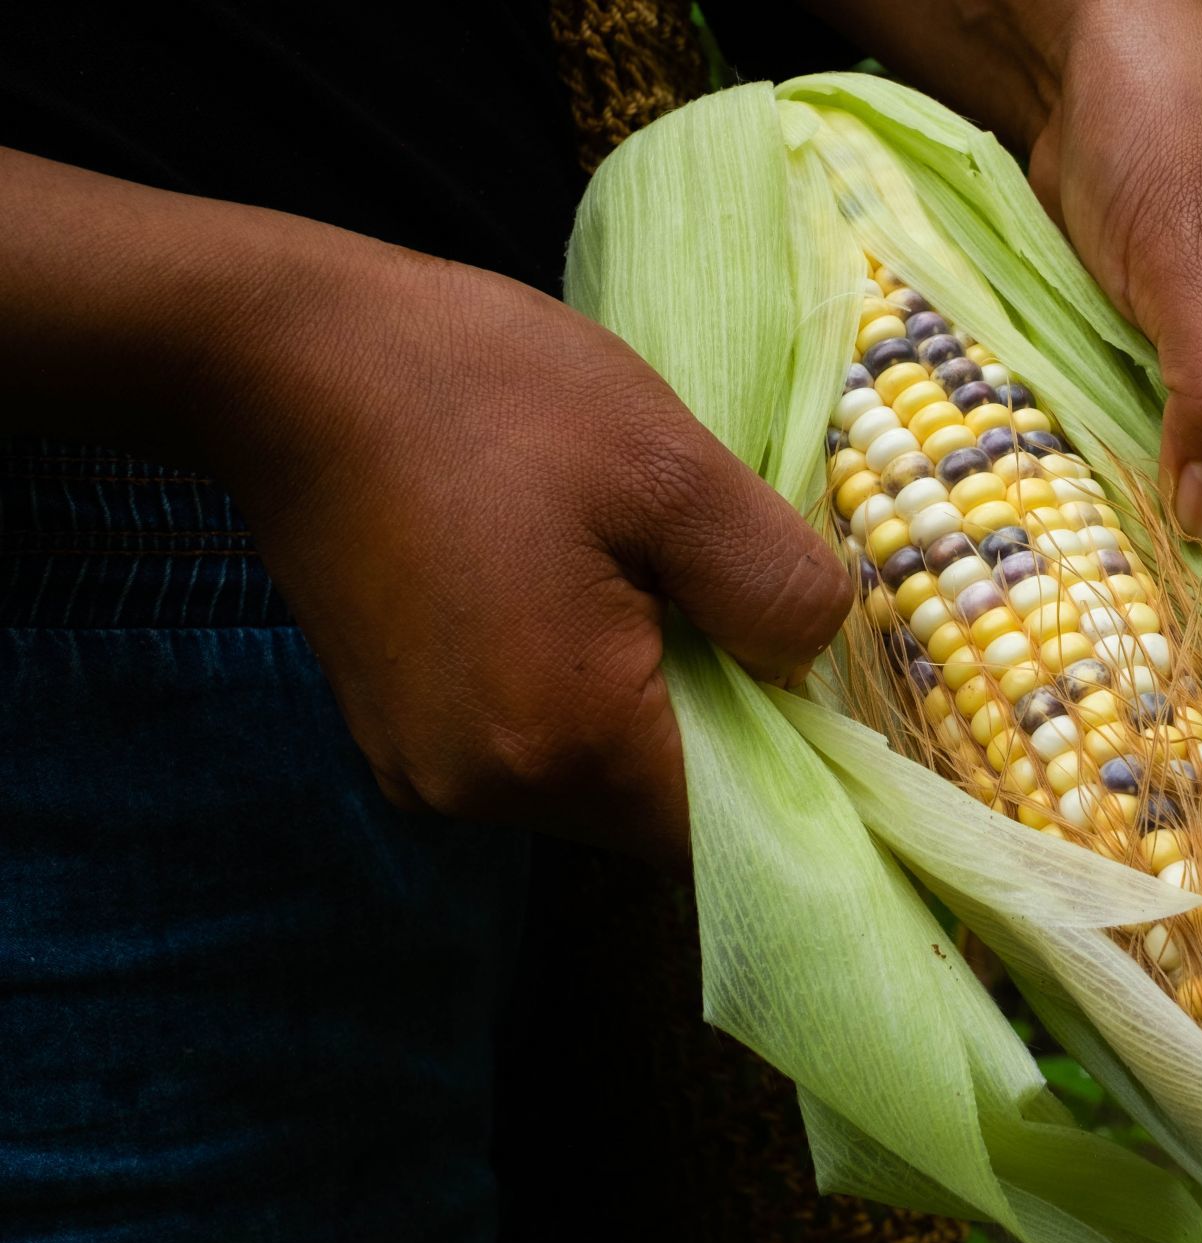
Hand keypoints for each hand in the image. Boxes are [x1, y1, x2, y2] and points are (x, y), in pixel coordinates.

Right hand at [215, 247, 851, 849]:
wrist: (287, 359)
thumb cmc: (483, 393)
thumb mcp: (669, 464)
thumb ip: (771, 583)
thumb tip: (812, 660)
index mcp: (561, 739)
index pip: (731, 824)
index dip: (796, 764)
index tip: (815, 682)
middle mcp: (486, 792)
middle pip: (661, 811)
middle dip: (723, 726)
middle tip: (733, 605)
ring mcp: (427, 773)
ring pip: (597, 781)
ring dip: (650, 708)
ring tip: (649, 585)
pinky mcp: (398, 737)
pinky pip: (532, 749)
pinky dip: (581, 696)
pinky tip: (577, 596)